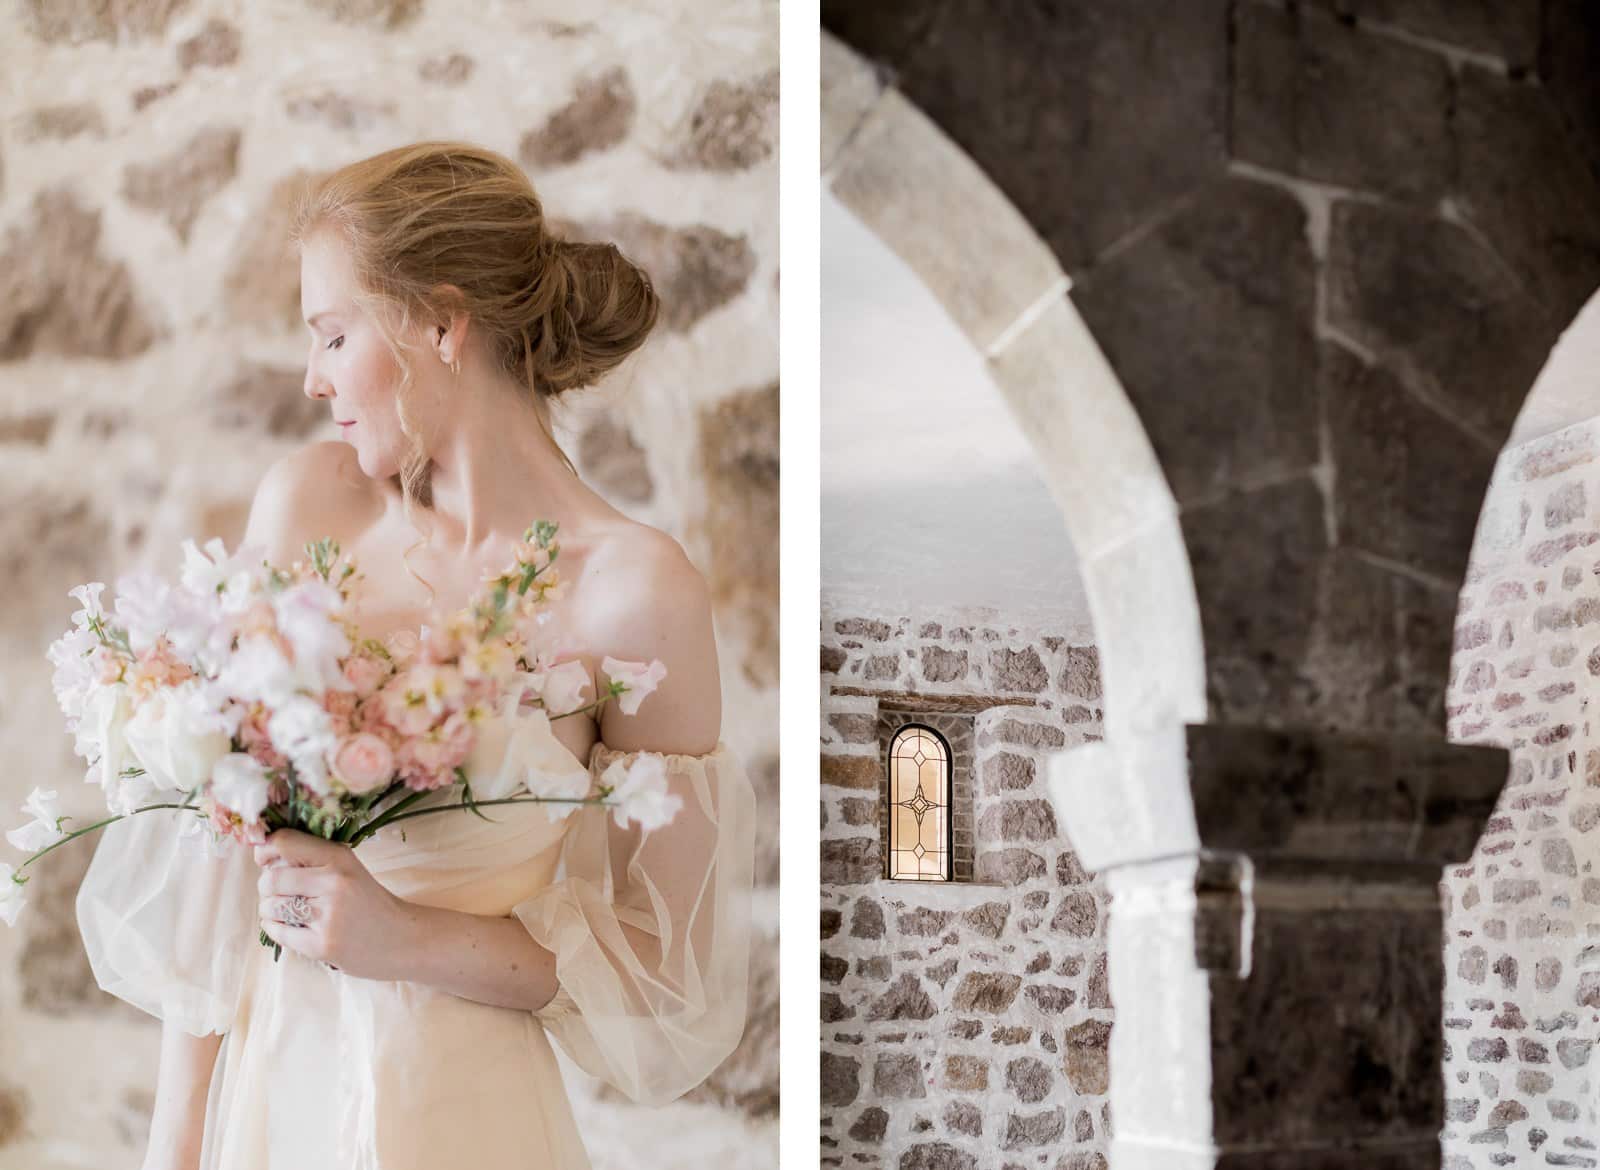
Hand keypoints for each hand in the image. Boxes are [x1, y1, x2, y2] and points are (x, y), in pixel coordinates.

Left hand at [253, 829, 423, 980]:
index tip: (266, 859)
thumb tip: (262, 853)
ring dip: (271, 910)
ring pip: (269, 907)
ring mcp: (327, 916)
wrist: (402, 939)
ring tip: (290, 912)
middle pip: (270, 879)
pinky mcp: (321, 945)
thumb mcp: (349, 868)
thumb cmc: (369, 902)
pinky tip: (292, 927)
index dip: (264, 850)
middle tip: (280, 893)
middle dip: (266, 888)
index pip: (284, 842)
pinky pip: (277, 932)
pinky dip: (275, 929)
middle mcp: (333, 882)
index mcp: (340, 857)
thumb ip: (312, 858)